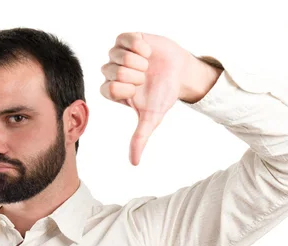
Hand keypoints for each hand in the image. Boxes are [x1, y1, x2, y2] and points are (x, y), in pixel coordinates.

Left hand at [100, 32, 195, 165]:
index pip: (107, 88)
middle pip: (112, 71)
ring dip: (138, 61)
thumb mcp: (151, 118)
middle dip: (134, 74)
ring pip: (116, 54)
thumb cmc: (163, 95)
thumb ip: (140, 138)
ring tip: (147, 64)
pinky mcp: (128, 39)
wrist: (180, 73)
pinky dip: (139, 46)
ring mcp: (119, 54)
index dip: (126, 89)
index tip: (139, 89)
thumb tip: (134, 163)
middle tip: (145, 76)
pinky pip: (125, 38)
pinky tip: (148, 52)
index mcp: (113, 90)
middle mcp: (112, 72)